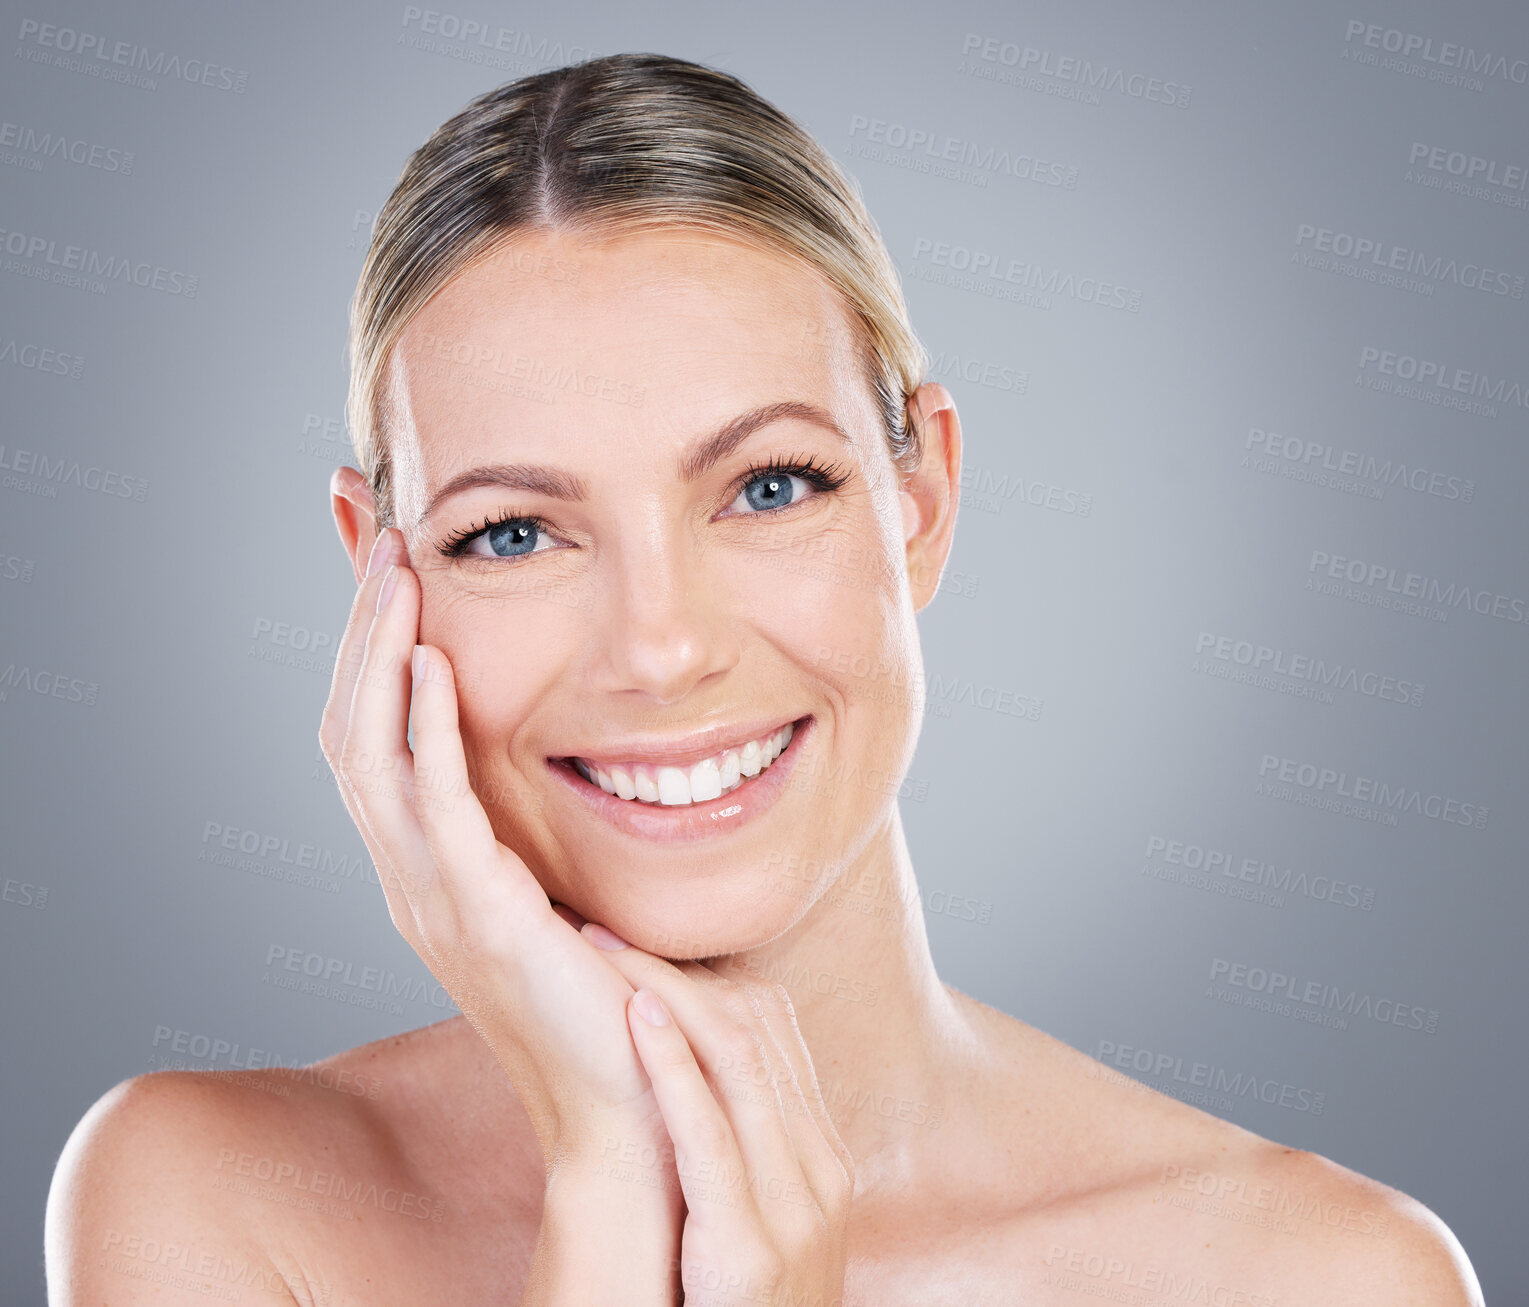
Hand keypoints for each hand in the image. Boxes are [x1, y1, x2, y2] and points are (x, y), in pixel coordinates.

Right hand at [318, 529, 681, 1299]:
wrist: (636, 1102)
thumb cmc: (622, 991)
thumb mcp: (573, 883)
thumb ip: (554, 819)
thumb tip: (588, 747)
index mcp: (433, 867)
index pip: (374, 738)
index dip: (372, 649)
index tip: (394, 563)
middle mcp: (413, 879)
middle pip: (350, 730)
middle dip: (362, 628)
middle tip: (382, 537)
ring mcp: (433, 901)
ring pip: (368, 756)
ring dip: (377, 655)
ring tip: (397, 569)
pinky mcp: (478, 918)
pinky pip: (431, 810)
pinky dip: (421, 732)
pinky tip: (431, 663)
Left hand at [581, 925, 854, 1306]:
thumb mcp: (752, 1222)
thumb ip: (734, 1152)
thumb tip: (678, 1074)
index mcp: (821, 1156)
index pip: (775, 1030)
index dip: (709, 973)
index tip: (644, 940)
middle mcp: (819, 1170)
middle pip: (755, 1030)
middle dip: (677, 966)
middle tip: (604, 924)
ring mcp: (794, 1208)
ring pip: (735, 1060)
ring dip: (663, 990)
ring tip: (602, 948)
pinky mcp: (750, 1246)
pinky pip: (710, 1132)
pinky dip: (672, 1062)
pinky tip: (635, 1013)